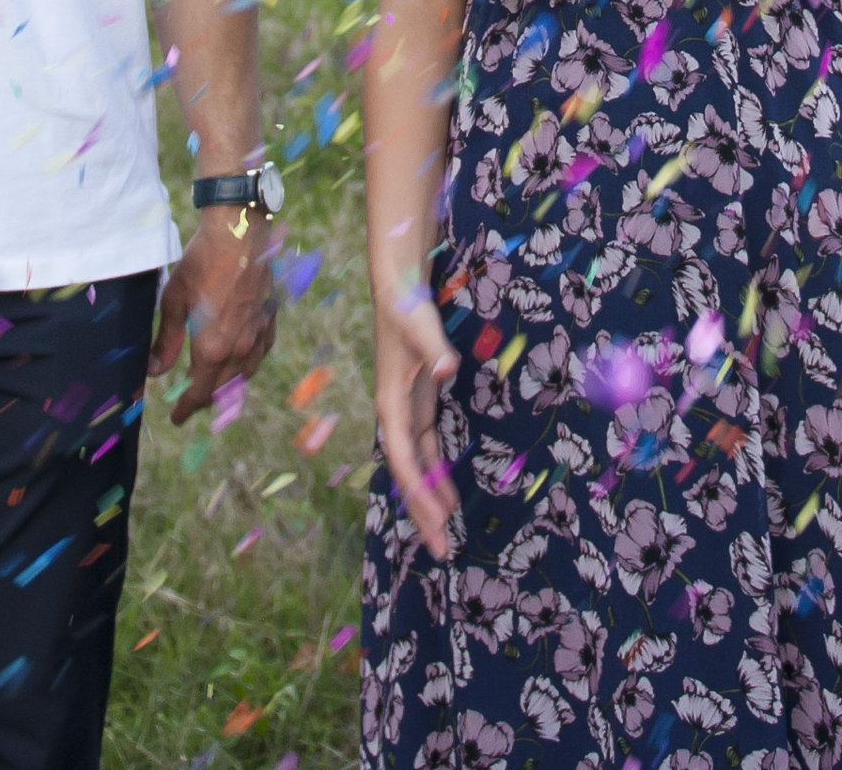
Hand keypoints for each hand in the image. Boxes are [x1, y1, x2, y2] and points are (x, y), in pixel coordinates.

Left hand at [151, 209, 278, 414]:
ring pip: (245, 374)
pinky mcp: (269, 318)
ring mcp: (258, 334)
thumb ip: (165, 342)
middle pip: (223, 388)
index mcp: (213, 348)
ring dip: (228, 385)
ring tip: (214, 386)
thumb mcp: (173, 301)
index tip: (176, 418)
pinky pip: (260, 353)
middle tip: (191, 404)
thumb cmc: (201, 263)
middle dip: (205, 400)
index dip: (186, 409)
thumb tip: (155, 372)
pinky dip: (248, 364)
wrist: (238, 232)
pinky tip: (242, 358)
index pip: (199, 392)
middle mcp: (240, 348)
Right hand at [371, 281, 463, 557]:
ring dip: (430, 501)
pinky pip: (427, 453)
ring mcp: (407, 414)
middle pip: (408, 474)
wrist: (398, 291)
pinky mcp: (420, 408)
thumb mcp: (422, 328)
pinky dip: (438, 476)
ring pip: (417, 469)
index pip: (404, 458)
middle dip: (422, 513)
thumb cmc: (407, 309)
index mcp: (390, 405)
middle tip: (441, 550)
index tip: (438, 519)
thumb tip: (446, 370)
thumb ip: (435, 350)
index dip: (419, 490)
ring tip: (445, 536)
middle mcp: (395, 417)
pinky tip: (451, 499)